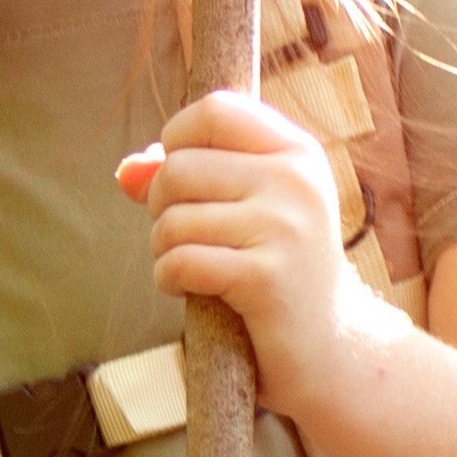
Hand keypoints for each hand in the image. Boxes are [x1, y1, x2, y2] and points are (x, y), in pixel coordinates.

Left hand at [117, 89, 376, 415]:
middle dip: (160, 205)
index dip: (177, 139)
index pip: (214, 110)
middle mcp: (296, 180)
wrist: (328, 347)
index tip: (182, 179)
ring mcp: (285, 228)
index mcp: (296, 151)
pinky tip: (190, 288)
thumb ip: (185, 179)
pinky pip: (180, 262)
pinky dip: (168, 278)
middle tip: (183, 234)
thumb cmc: (275, 269)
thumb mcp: (242, 209)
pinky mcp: (266, 278)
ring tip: (191, 265)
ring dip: (163, 248)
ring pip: (173, 218)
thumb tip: (128, 170)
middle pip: (180, 167)